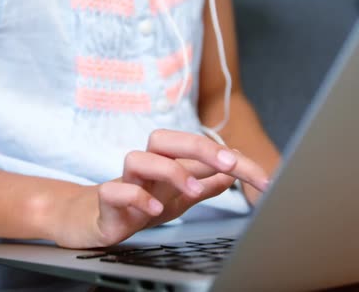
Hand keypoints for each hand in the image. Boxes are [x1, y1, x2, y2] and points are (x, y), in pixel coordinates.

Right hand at [54, 129, 269, 248]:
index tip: (263, 178)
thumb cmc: (138, 204)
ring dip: (169, 171)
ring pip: (139, 158)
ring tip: (193, 189)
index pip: (201, 150)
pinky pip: (117, 190)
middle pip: (166, 138)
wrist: (96, 220)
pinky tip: (153, 210)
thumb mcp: (179, 198)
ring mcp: (125, 181)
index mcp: (167, 163)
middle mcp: (147, 167)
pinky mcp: (107, 200)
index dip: (234, 161)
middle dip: (199, 146)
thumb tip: (233, 173)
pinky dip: (136, 197)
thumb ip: (204, 184)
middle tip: (229, 163)